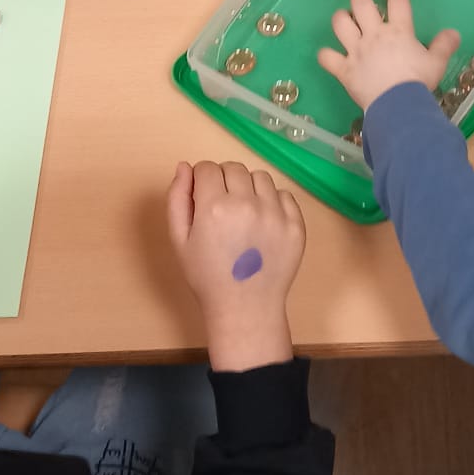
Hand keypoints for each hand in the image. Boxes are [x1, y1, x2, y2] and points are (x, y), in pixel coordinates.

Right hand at [166, 160, 305, 371]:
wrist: (245, 308)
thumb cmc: (207, 277)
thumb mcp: (180, 241)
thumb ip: (177, 199)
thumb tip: (184, 166)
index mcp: (214, 207)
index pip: (207, 168)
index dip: (201, 180)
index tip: (203, 196)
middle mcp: (247, 203)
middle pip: (234, 168)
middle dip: (223, 180)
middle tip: (222, 207)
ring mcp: (276, 213)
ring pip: (260, 177)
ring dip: (249, 187)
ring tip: (244, 213)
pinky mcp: (296, 224)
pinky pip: (284, 195)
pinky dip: (273, 202)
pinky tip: (263, 223)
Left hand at [317, 0, 460, 115]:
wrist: (398, 105)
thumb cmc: (418, 82)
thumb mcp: (437, 63)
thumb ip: (444, 45)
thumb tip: (454, 33)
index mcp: (398, 31)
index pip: (398, 1)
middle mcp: (374, 35)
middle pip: (361, 4)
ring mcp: (356, 50)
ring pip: (340, 24)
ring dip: (340, 17)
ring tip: (343, 16)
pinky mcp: (344, 69)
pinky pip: (328, 58)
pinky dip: (326, 55)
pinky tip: (328, 54)